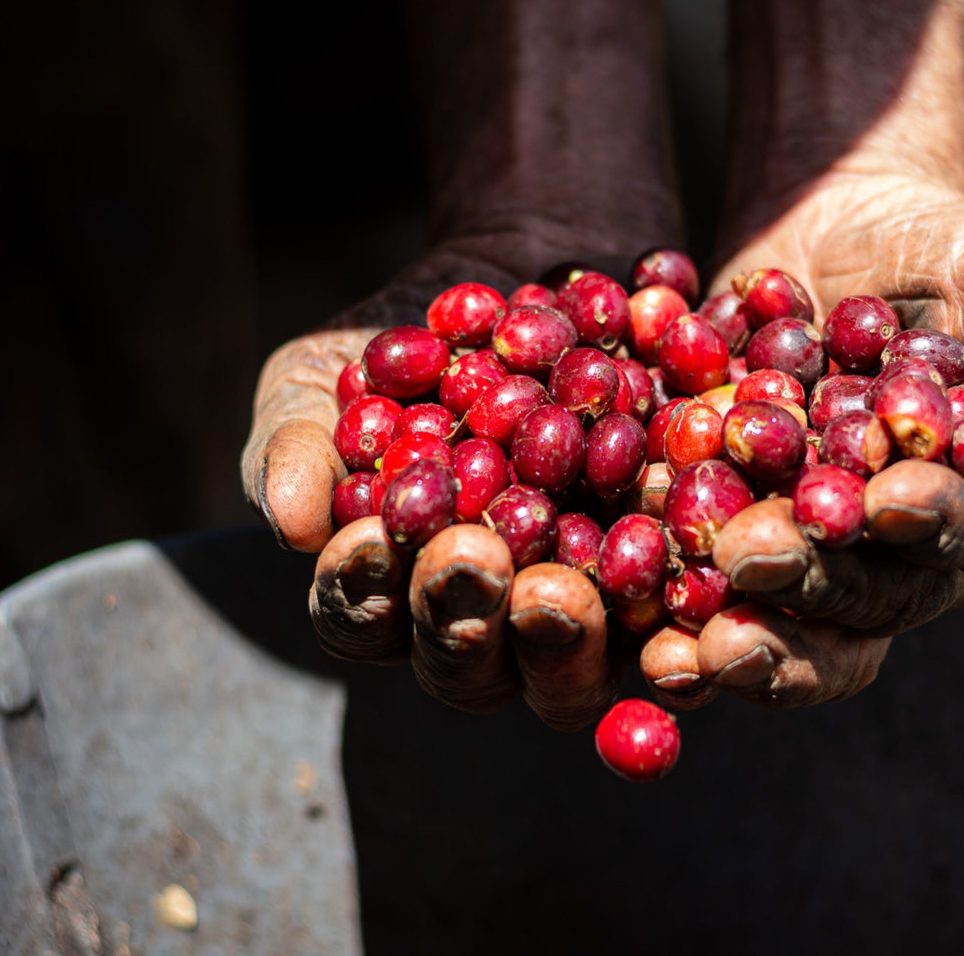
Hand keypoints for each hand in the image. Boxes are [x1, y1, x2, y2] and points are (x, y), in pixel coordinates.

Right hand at [242, 230, 637, 730]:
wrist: (529, 286)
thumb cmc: (404, 346)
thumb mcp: (324, 376)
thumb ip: (294, 445)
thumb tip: (295, 526)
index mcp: (395, 595)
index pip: (365, 619)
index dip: (363, 587)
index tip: (367, 535)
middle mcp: (487, 627)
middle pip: (470, 670)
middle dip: (463, 619)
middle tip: (474, 556)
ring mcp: (580, 619)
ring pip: (566, 677)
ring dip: (560, 642)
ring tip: (558, 587)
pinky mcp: (664, 593)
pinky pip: (669, 636)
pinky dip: (667, 629)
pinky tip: (663, 583)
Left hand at [640, 174, 963, 708]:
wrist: (830, 225)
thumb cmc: (944, 246)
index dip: (935, 525)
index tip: (883, 501)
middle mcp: (920, 553)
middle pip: (880, 598)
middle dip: (817, 581)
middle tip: (752, 557)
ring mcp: (829, 555)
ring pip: (799, 619)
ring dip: (747, 631)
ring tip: (689, 641)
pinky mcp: (745, 539)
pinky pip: (718, 597)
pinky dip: (681, 620)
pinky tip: (644, 637)